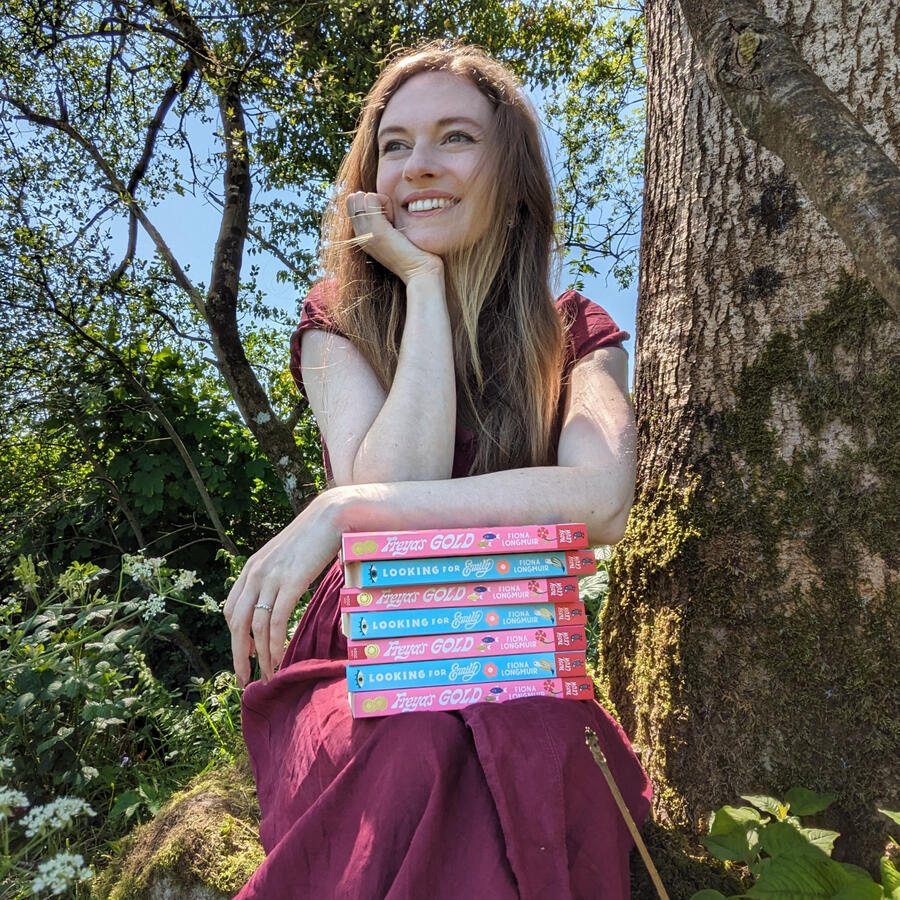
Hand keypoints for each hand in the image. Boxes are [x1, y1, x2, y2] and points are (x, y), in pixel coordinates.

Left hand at [223, 490, 345, 686]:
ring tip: (267, 675)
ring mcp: (271, 578)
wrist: (330, 516)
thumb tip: (279, 597)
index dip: (236, 636)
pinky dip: (274, 645)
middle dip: (239, 655)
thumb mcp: (286, 557)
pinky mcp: (291, 583)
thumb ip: (277, 575)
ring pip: (256, 627)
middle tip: (245, 678)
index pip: (232, 609)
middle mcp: (255, 574)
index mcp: (251, 568)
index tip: (246, 654)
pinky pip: (276, 622)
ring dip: (260, 656)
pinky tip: (278, 658)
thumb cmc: (314, 536)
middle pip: (237, 624)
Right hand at [346, 192, 443, 283]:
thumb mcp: (395, 236)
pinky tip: (396, 218)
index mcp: (363, 238)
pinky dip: (386, 202)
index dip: (372, 205)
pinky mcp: (376, 230)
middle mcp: (360, 236)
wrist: (420, 273)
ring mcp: (365, 233)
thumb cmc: (415, 254)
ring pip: (362, 198)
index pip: (354, 206)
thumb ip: (386, 222)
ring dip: (381, 201)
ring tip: (394, 219)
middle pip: (354, 200)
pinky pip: (371, 198)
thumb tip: (384, 203)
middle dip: (373, 200)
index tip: (390, 219)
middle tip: (392, 217)